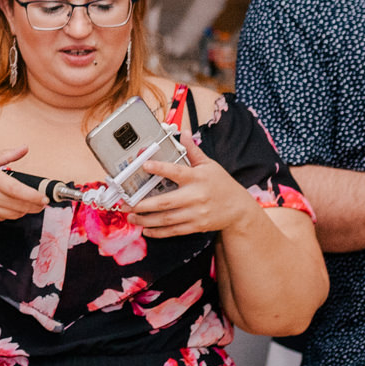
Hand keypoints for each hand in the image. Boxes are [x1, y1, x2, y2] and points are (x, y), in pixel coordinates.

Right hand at [0, 146, 42, 225]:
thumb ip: (7, 155)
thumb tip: (24, 148)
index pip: (17, 190)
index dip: (33, 196)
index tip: (44, 198)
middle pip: (20, 205)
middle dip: (35, 205)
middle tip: (42, 202)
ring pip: (14, 214)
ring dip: (25, 210)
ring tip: (28, 204)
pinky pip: (3, 218)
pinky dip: (10, 214)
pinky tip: (9, 206)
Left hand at [132, 139, 262, 238]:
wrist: (239, 210)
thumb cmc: (222, 184)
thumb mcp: (210, 165)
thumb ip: (194, 151)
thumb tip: (184, 133)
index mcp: (197, 178)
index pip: (176, 172)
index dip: (160, 168)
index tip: (145, 165)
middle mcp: (195, 196)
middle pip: (165, 202)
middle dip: (143, 204)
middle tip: (125, 204)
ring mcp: (196, 213)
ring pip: (167, 219)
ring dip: (146, 220)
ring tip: (130, 217)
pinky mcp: (196, 226)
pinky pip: (174, 231)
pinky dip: (159, 232)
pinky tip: (146, 230)